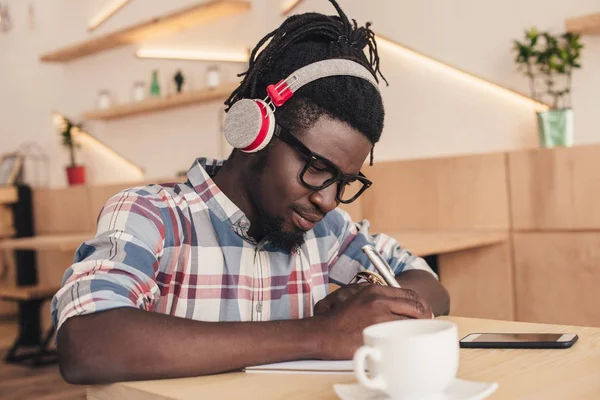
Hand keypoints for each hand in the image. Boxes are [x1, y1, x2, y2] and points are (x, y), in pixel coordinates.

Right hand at [314, 285, 432, 358]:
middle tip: (425, 326)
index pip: (411, 295)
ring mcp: (379, 317)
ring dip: (416, 330)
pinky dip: (407, 340)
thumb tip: (404, 304)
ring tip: (415, 336)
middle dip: (425, 318)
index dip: (421, 305)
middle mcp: (379, 300)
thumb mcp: (358, 298)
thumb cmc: (340, 319)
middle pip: (416, 307)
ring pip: (411, 323)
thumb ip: (380, 298)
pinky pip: (401, 336)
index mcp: (375, 290)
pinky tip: (404, 343)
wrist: (323, 333)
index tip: (424, 313)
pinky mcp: (377, 333)